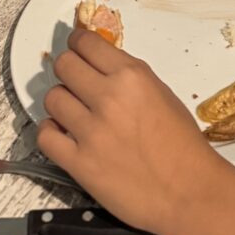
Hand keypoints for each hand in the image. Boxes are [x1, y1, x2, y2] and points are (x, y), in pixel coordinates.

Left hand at [38, 29, 221, 234]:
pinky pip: (45, 136)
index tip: (77, 49)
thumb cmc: (182, 144)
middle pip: (64, 65)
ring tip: (72, 112)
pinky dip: (50, 132)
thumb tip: (100, 69)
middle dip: (67, 70)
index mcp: (132, 76)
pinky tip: (63, 134)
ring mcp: (91, 131)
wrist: (189, 192)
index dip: (77, 43)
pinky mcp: (79, 164)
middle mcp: (108, 98)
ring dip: (60, 102)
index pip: (86, 43)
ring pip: (52, 98)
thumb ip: (128, 78)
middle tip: (74, 81)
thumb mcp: (161, 93)